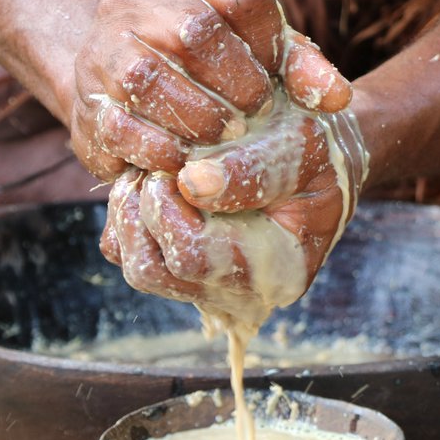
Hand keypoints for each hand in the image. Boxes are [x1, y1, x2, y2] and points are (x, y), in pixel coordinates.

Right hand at [71, 0, 351, 183]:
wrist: (114, 75)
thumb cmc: (204, 63)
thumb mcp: (252, 48)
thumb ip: (298, 67)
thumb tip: (337, 99)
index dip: (272, 44)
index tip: (278, 83)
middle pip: (193, 31)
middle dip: (235, 83)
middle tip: (253, 116)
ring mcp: (101, 47)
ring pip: (145, 77)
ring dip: (197, 117)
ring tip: (222, 139)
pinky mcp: (83, 100)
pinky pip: (117, 124)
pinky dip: (158, 148)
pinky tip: (184, 161)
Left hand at [99, 101, 365, 327]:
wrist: (313, 161)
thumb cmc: (315, 150)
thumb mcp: (304, 144)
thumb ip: (255, 166)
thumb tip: (191, 184)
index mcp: (279, 273)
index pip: (193, 255)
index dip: (171, 203)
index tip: (182, 162)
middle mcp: (240, 295)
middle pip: (151, 270)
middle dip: (145, 207)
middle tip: (162, 165)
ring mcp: (206, 288)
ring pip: (135, 264)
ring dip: (132, 211)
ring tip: (157, 170)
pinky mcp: (178, 272)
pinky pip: (125, 253)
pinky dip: (129, 214)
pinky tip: (155, 182)